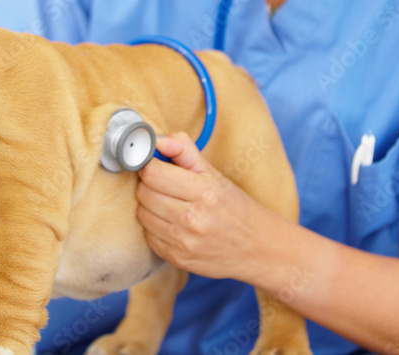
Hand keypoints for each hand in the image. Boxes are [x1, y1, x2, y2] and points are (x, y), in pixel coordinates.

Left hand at [135, 132, 280, 283]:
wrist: (257, 248)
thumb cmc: (235, 207)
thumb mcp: (215, 174)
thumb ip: (185, 151)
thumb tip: (159, 140)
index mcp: (203, 191)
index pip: (153, 173)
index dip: (149, 165)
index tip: (155, 164)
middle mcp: (192, 218)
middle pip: (144, 193)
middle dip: (149, 185)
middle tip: (164, 185)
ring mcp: (183, 241)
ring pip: (142, 215)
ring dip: (150, 206)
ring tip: (169, 204)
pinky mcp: (177, 258)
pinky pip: (148, 236)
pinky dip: (155, 227)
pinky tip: (172, 223)